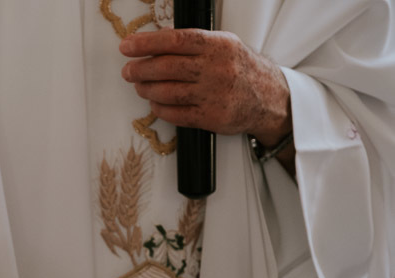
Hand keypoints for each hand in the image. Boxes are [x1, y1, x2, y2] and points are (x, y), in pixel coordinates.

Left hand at [119, 29, 291, 147]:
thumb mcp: (224, 45)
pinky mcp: (211, 117)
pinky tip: (155, 102)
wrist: (270, 98)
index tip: (127, 46)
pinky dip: (159, 108)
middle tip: (128, 70)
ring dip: (147, 89)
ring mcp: (214, 95)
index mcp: (219, 45)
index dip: (146, 43)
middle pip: (167, 68)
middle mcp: (217, 69)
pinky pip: (175, 114)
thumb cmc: (240, 69)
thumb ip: (193, 43)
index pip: (175, 40)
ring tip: (139, 85)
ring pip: (167, 92)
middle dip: (140, 69)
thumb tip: (156, 41)